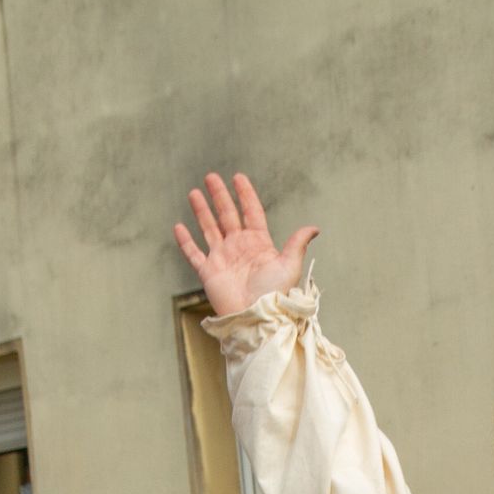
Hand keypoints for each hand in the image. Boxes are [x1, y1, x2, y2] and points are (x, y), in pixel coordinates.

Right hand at [174, 172, 318, 319]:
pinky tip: (178, 226)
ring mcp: (223, 259)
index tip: (238, 177)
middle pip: (227, 215)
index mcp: (259, 243)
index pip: (251, 212)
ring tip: (194, 193)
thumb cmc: (275, 294)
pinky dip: (185, 241)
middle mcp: (239, 248)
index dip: (245, 194)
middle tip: (211, 176)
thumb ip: (297, 243)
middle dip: (219, 196)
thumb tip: (314, 227)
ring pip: (209, 229)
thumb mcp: (289, 265)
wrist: (257, 316)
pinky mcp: (209, 272)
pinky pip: (194, 254)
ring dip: (201, 211)